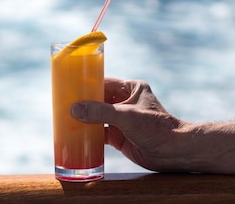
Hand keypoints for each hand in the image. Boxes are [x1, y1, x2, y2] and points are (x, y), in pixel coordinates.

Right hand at [71, 77, 186, 171]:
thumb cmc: (155, 128)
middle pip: (98, 100)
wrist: (172, 152)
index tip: (68, 86)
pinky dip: (89, 135)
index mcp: (131, 88)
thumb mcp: (126, 116)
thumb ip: (100, 112)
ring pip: (98, 117)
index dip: (87, 84)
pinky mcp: (120, 137)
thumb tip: (74, 109)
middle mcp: (126, 102)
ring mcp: (123, 120)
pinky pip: (101, 133)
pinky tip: (76, 136)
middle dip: (83, 103)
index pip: (104, 82)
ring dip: (84, 119)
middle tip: (62, 105)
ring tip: (64, 119)